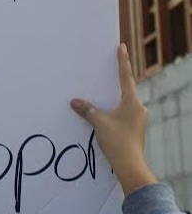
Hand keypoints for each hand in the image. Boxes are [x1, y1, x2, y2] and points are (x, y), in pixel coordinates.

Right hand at [71, 44, 156, 194]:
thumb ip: (87, 110)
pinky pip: (123, 113)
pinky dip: (115, 109)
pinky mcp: (134, 128)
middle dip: (118, 79)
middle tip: (112, 65)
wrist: (130, 166)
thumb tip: (75, 101)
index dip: (122, 61)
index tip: (121, 47)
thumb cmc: (117, 142)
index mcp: (132, 102)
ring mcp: (138, 119)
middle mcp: (138, 108)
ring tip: (105, 90)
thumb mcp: (99, 123)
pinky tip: (106, 112)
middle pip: (126, 89)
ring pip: (125, 102)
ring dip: (115, 96)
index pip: (126, 77)